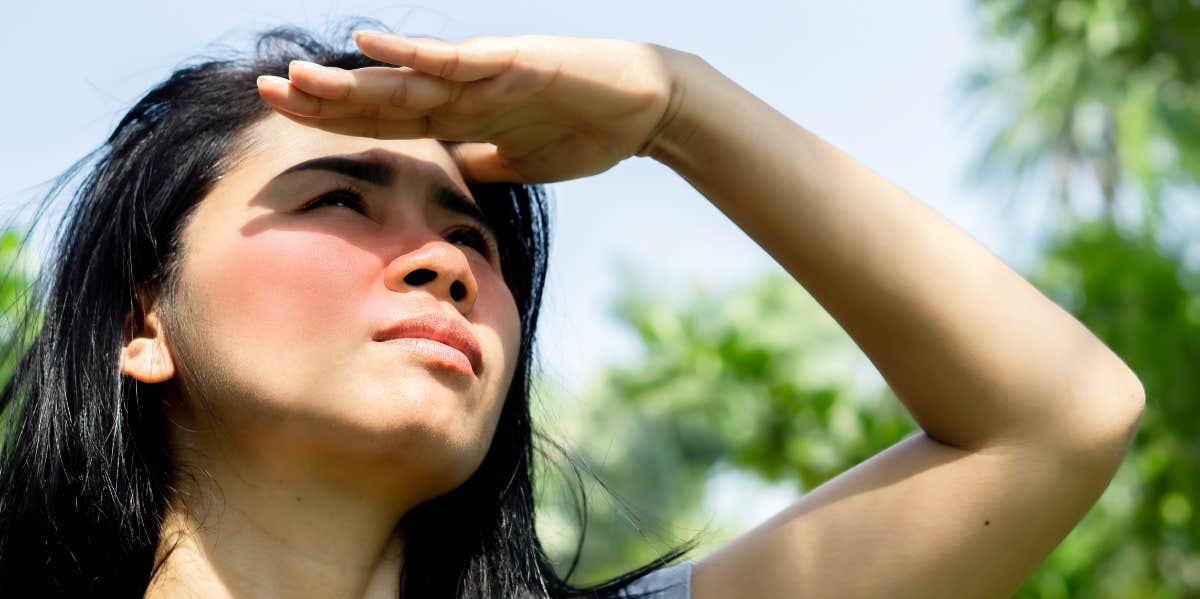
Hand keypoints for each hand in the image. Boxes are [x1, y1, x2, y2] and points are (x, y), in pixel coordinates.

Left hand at [256, 31, 685, 182]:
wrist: (645, 109)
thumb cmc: (585, 132)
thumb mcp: (517, 164)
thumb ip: (478, 164)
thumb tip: (446, 180)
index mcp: (461, 116)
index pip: (386, 122)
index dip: (335, 123)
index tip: (285, 122)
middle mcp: (461, 91)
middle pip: (381, 99)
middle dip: (322, 99)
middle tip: (262, 91)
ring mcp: (483, 74)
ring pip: (405, 80)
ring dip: (350, 81)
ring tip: (295, 77)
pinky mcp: (512, 62)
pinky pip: (457, 60)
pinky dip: (414, 55)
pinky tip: (371, 45)